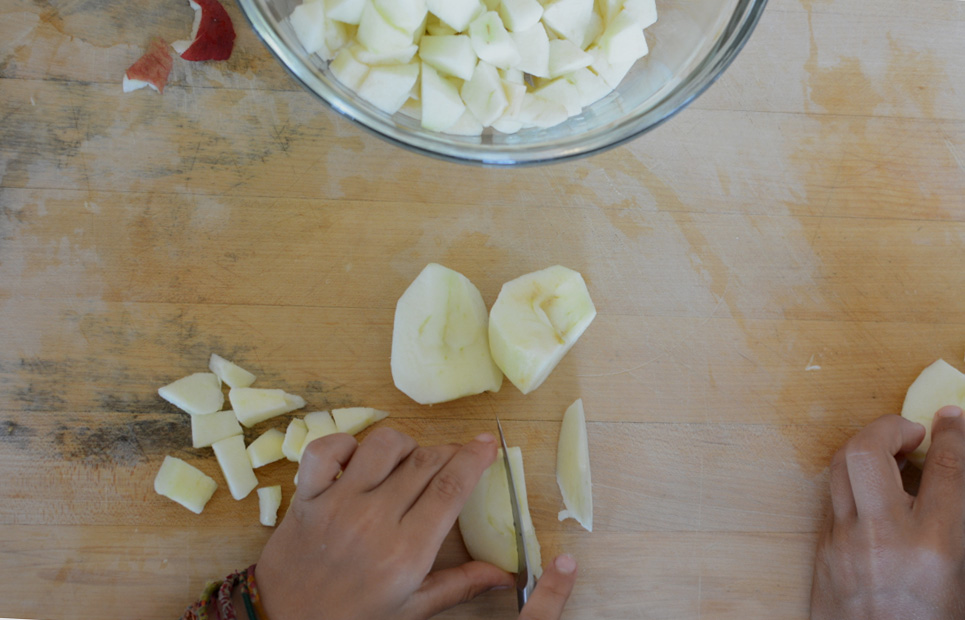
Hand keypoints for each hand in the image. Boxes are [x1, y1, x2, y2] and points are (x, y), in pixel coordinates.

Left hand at [255, 427, 576, 619]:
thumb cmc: (354, 619)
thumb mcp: (411, 609)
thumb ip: (459, 585)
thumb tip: (504, 575)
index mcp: (405, 552)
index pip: (450, 488)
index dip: (474, 459)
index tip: (488, 444)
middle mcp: (373, 521)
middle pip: (423, 462)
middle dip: (447, 452)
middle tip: (454, 457)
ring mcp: (336, 505)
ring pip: (382, 445)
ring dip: (404, 445)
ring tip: (408, 461)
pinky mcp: (305, 497)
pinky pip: (326, 450)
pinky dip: (345, 443)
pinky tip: (358, 458)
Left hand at [810, 408, 964, 619]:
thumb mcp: (961, 574)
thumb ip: (953, 520)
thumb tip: (947, 471)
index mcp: (934, 549)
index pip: (945, 471)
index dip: (952, 435)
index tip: (953, 417)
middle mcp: (882, 540)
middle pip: (867, 452)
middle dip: (888, 428)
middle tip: (911, 434)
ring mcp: (844, 546)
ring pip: (838, 469)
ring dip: (865, 450)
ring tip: (892, 457)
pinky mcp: (822, 554)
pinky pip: (833, 500)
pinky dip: (853, 486)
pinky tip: (874, 494)